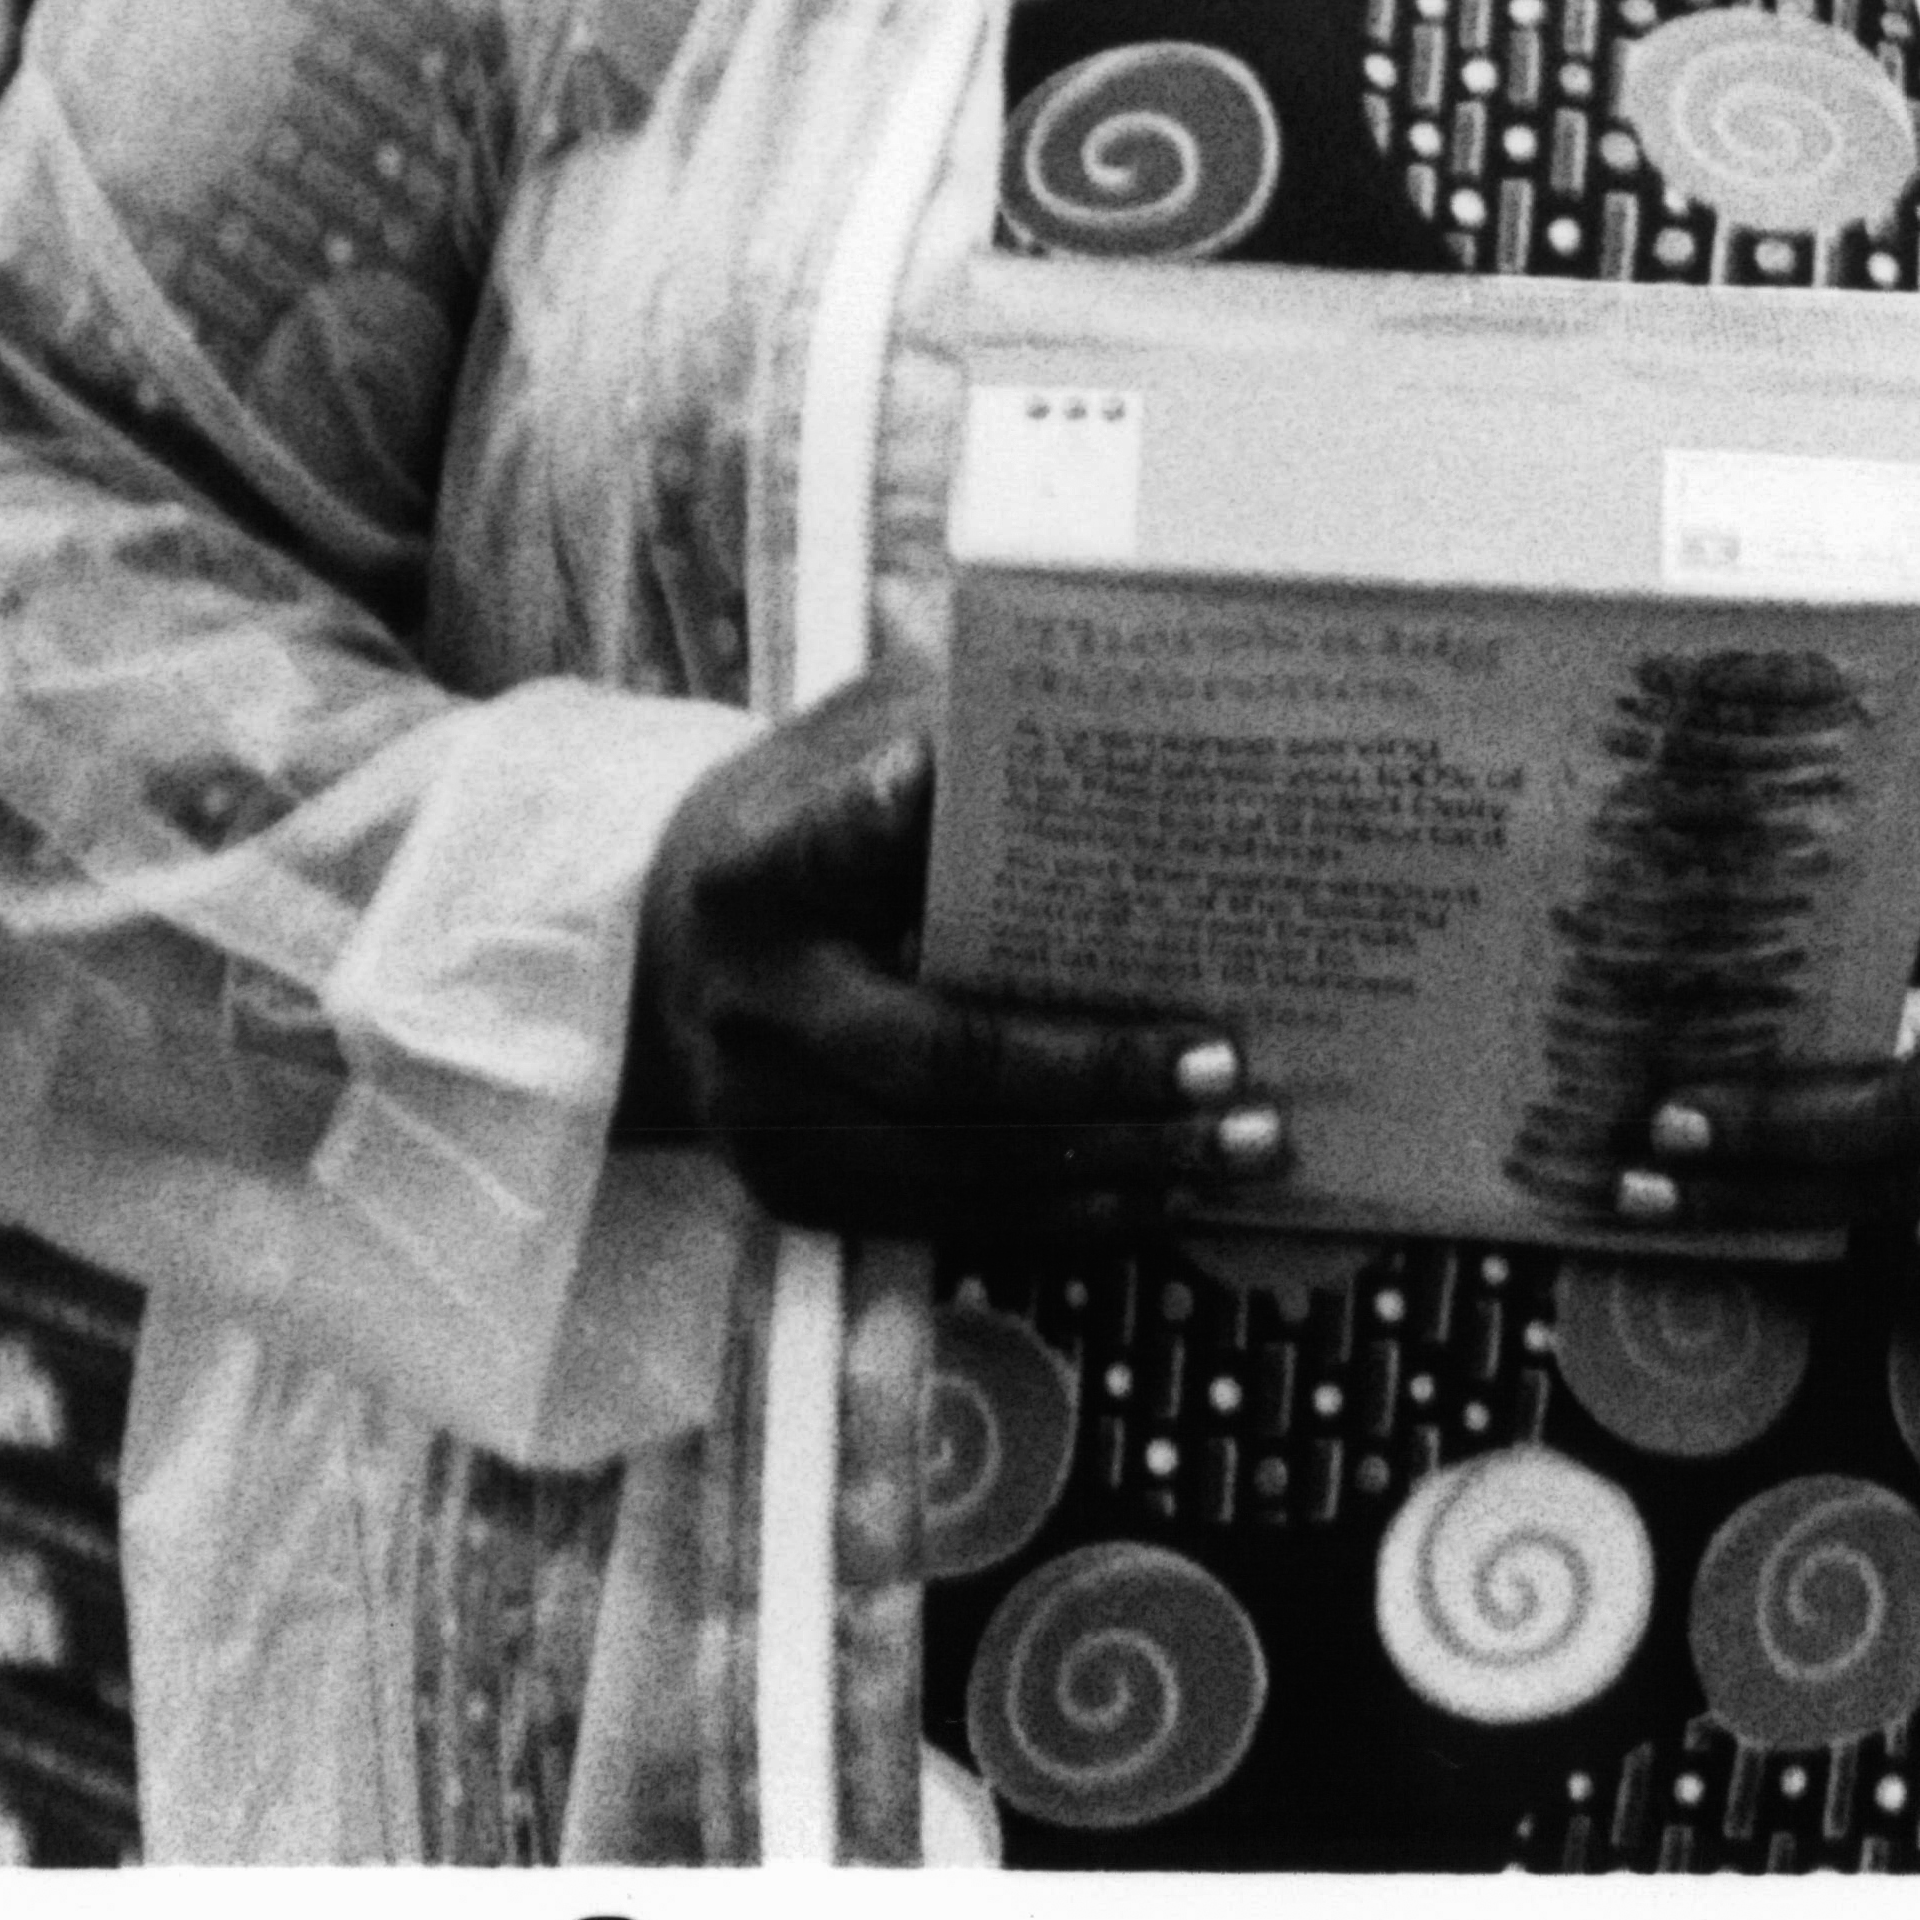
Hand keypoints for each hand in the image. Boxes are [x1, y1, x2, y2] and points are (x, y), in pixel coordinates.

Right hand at [617, 652, 1287, 1241]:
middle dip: (1093, 1069)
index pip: (841, 837)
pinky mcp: (787, 1190)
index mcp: (762, 871)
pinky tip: (1163, 1196)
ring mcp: (758, 1114)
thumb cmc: (821, 821)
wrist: (685, 945)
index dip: (896, 819)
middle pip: (935, 1052)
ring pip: (949, 1164)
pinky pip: (940, 1220)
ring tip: (1234, 1147)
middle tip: (1223, 1062)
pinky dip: (1060, 1218)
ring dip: (1107, 1165)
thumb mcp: (856, 744)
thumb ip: (951, 724)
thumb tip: (1111, 700)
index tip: (955, 786)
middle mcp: (752, 1002)